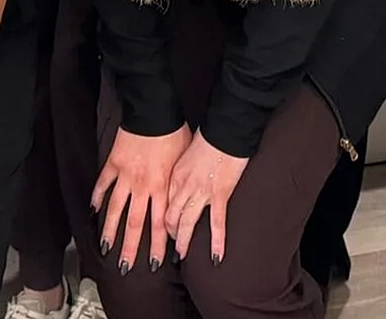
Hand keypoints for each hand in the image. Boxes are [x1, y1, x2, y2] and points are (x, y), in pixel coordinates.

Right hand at [91, 125, 189, 274]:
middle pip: (135, 224)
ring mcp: (125, 176)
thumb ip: (178, 185)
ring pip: (116, 209)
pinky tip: (92, 212)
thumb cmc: (175, 133)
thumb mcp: (184, 163)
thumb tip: (179, 204)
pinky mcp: (113, 163)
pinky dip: (96, 198)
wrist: (154, 111)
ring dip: (111, 231)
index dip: (158, 246)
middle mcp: (143, 186)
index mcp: (163, 187)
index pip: (160, 224)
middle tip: (126, 268)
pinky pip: (103, 185)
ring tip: (106, 249)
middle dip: (131, 248)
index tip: (157, 264)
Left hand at [164, 133, 250, 261]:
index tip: (163, 230)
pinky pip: (216, 222)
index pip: (162, 204)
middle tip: (168, 249)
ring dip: (183, 241)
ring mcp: (200, 192)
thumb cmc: (207, 136)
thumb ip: (181, 166)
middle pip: (170, 216)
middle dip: (168, 236)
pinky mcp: (219, 194)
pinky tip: (215, 256)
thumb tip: (180, 172)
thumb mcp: (185, 151)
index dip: (161, 220)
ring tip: (182, 256)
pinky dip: (216, 241)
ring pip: (187, 222)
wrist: (224, 129)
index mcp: (174, 175)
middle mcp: (183, 186)